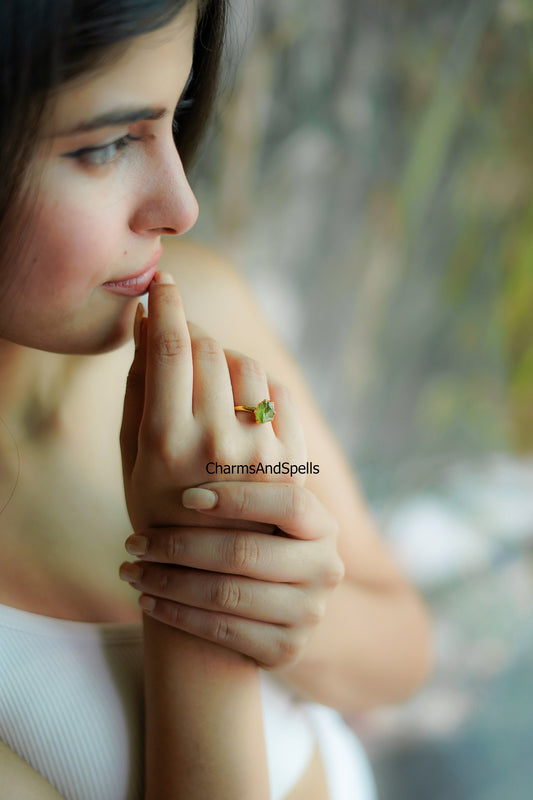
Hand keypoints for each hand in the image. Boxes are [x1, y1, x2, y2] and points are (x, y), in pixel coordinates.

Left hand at [119, 480, 344, 668]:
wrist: (275, 607)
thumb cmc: (251, 538)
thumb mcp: (259, 506)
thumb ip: (240, 464)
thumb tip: (238, 400)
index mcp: (322, 525)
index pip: (287, 503)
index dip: (237, 498)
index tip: (185, 496)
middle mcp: (325, 568)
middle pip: (247, 552)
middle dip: (180, 546)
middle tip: (134, 540)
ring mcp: (309, 613)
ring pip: (228, 594)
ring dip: (169, 582)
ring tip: (130, 570)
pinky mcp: (286, 649)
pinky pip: (222, 632)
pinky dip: (177, 615)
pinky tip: (147, 600)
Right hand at [120, 273, 306, 531]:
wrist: (213, 575)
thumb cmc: (158, 511)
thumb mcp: (133, 455)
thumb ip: (137, 388)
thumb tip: (147, 323)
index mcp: (167, 441)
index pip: (171, 349)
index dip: (167, 305)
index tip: (164, 283)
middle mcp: (217, 442)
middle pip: (209, 350)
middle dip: (191, 334)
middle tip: (180, 342)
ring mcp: (260, 451)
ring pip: (247, 365)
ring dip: (225, 359)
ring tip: (210, 382)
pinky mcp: (290, 460)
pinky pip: (278, 393)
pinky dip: (258, 385)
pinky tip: (241, 403)